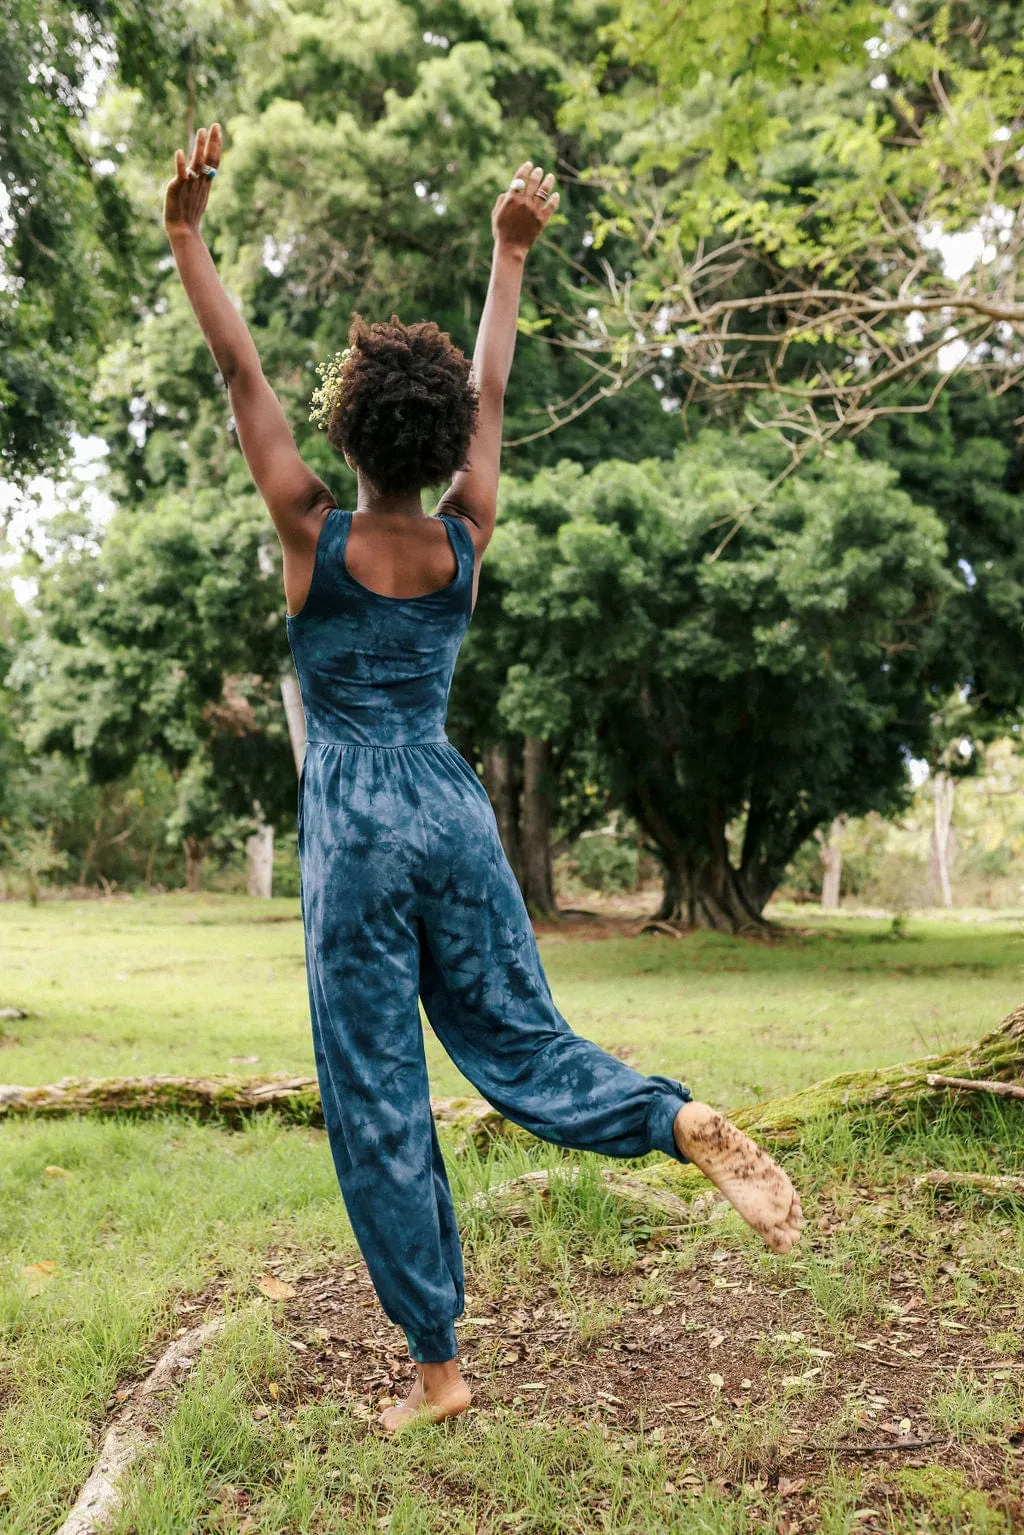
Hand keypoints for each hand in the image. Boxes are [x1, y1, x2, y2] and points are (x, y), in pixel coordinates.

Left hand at [164, 123, 222, 237]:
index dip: (216, 145)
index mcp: (204, 183)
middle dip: (213, 142)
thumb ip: (199, 184)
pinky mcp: (178, 189)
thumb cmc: (188, 217)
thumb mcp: (197, 197)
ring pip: (197, 164)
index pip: (213, 161)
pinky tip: (180, 153)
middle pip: (209, 160)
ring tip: (201, 131)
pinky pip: (181, 175)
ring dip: (199, 147)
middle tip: (215, 125)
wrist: (183, 232)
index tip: (217, 130)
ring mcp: (190, 185)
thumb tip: (200, 174)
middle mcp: (199, 182)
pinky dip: (181, 165)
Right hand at [491, 161, 558, 256]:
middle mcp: (524, 202)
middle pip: (533, 182)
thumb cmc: (501, 232)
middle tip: (539, 170)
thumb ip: (502, 200)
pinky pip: (551, 206)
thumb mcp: (496, 214)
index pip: (520, 178)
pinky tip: (556, 195)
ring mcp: (534, 211)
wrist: (511, 248)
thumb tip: (508, 191)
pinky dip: (554, 199)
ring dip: (548, 182)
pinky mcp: (542, 220)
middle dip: (537, 173)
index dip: (525, 169)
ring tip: (550, 177)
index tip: (529, 164)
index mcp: (511, 199)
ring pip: (544, 191)